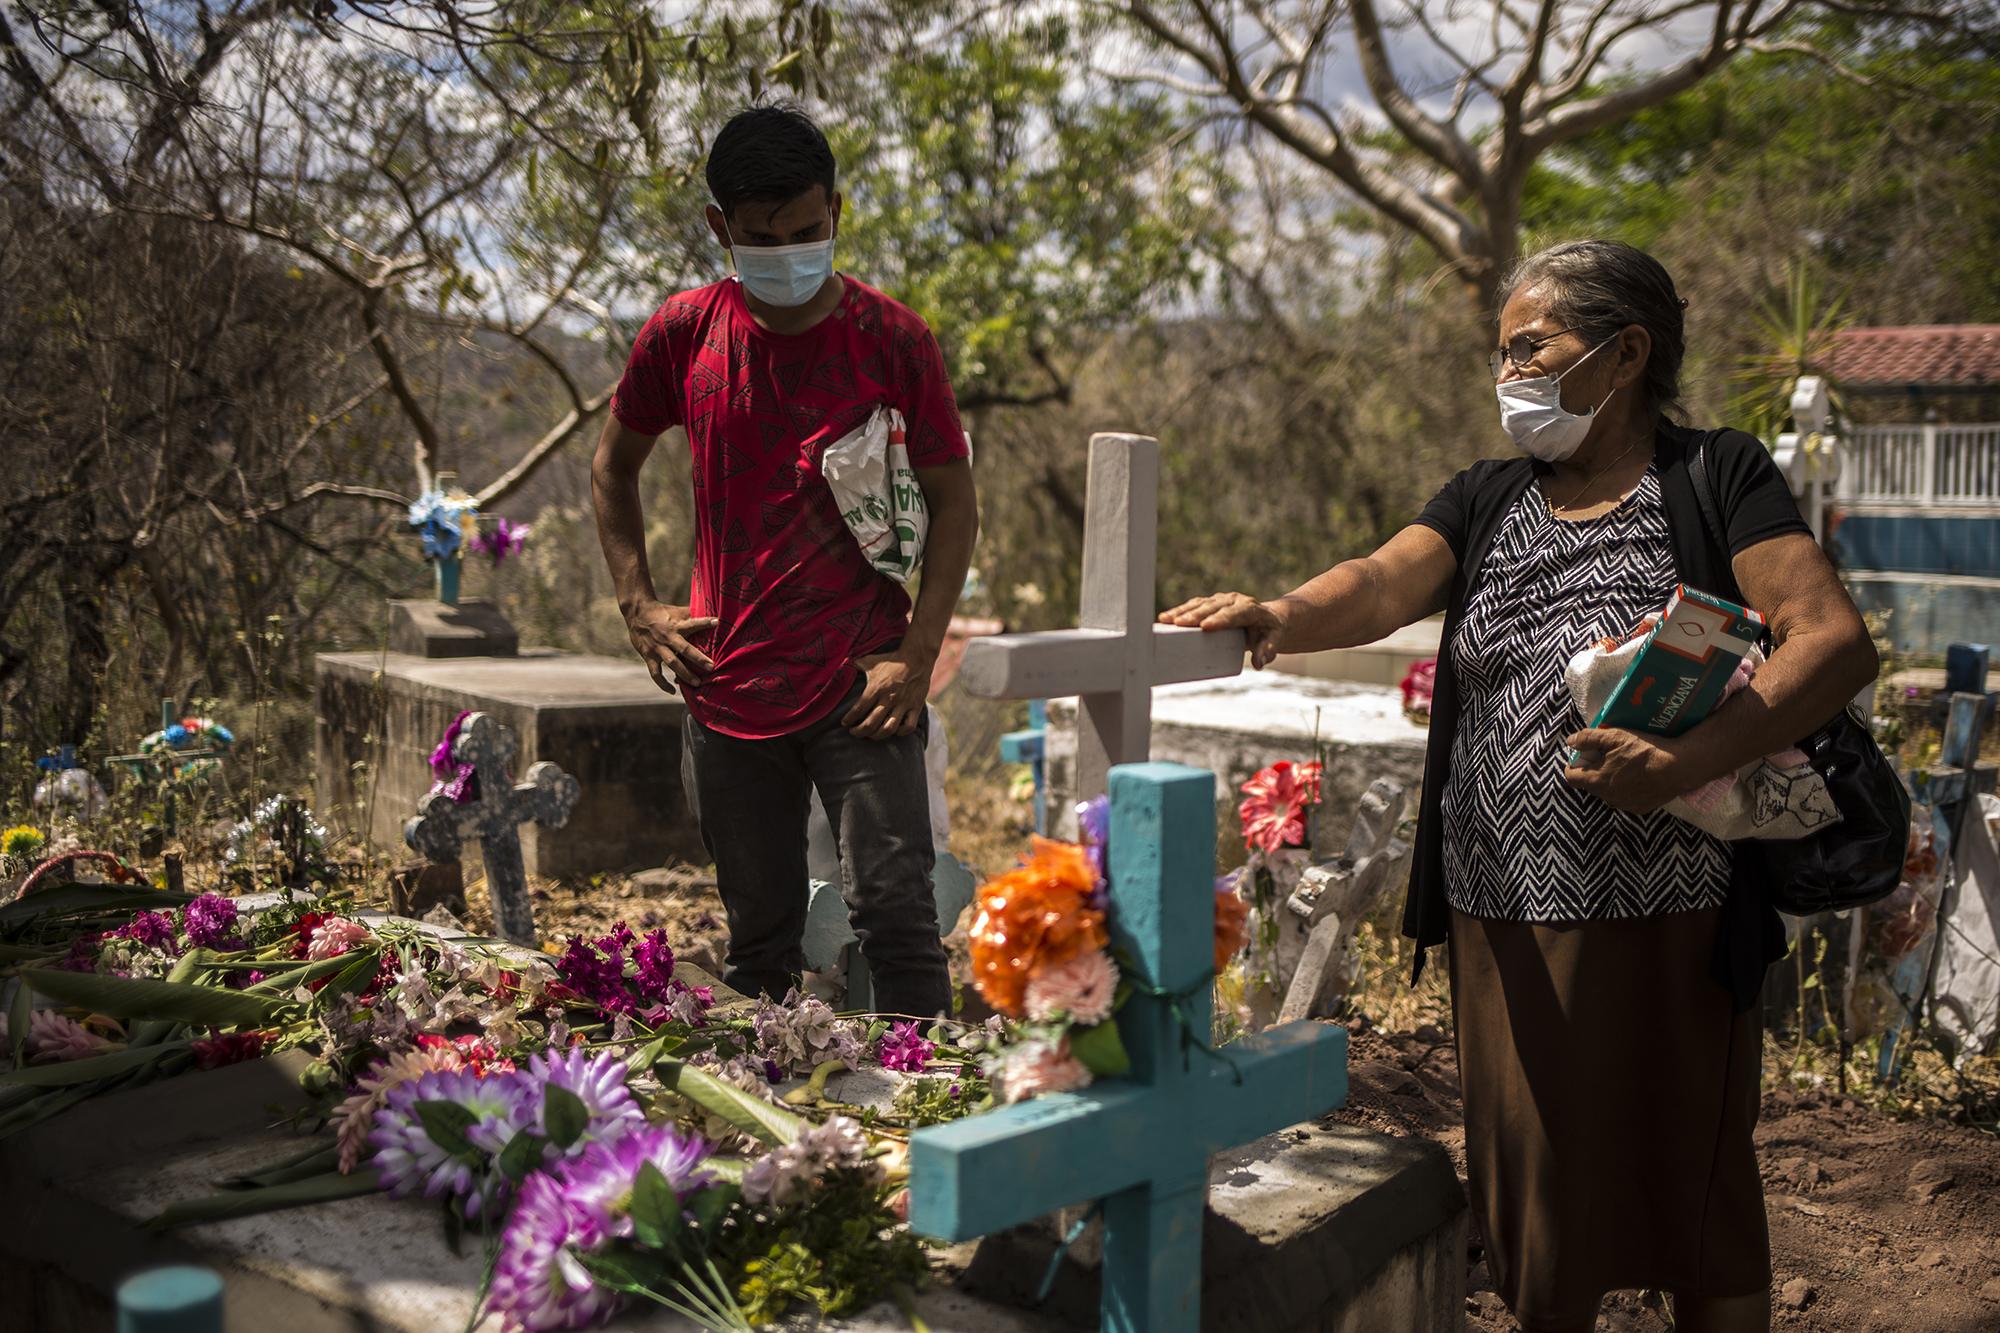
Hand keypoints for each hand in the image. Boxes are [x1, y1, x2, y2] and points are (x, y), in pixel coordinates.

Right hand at [625, 601, 716, 693]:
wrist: (637, 612)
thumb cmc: (662, 612)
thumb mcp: (677, 611)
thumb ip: (692, 616)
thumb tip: (713, 617)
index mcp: (676, 625)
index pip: (692, 623)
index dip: (704, 623)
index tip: (717, 622)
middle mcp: (667, 637)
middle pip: (684, 648)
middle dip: (698, 658)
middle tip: (711, 667)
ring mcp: (657, 648)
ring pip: (672, 663)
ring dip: (685, 674)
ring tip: (697, 684)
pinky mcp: (648, 656)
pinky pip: (656, 673)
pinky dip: (663, 684)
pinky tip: (673, 691)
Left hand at [843, 648, 933, 738]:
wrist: (917, 657)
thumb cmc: (891, 660)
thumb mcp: (871, 660)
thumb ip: (856, 664)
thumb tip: (843, 662)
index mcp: (876, 688)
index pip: (859, 709)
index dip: (849, 719)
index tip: (844, 723)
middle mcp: (889, 698)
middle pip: (871, 723)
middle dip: (859, 732)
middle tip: (854, 732)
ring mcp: (903, 704)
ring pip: (888, 729)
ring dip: (877, 736)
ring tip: (870, 735)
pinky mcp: (916, 707)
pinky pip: (908, 727)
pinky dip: (900, 732)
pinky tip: (894, 731)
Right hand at [1157, 592, 1288, 668]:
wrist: (1267, 619)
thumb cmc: (1269, 632)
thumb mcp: (1273, 641)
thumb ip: (1267, 651)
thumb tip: (1259, 664)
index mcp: (1250, 609)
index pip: (1234, 613)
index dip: (1220, 619)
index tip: (1205, 627)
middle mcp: (1234, 600)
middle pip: (1213, 607)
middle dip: (1195, 615)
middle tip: (1178, 624)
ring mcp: (1221, 599)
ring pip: (1201, 603)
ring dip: (1183, 611)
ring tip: (1165, 620)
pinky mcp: (1211, 602)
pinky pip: (1194, 605)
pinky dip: (1180, 610)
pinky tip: (1165, 618)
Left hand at [1562, 727, 1691, 812]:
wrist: (1679, 768)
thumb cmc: (1645, 750)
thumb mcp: (1614, 736)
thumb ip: (1588, 738)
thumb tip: (1570, 742)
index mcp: (1596, 781)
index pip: (1571, 778)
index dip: (1573, 765)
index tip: (1582, 755)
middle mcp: (1607, 798)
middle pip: (1591, 784)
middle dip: (1594, 770)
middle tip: (1607, 755)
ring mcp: (1624, 805)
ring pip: (1609, 792)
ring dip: (1611, 780)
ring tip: (1624, 764)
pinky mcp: (1640, 809)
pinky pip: (1626, 798)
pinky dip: (1627, 788)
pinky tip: (1638, 776)